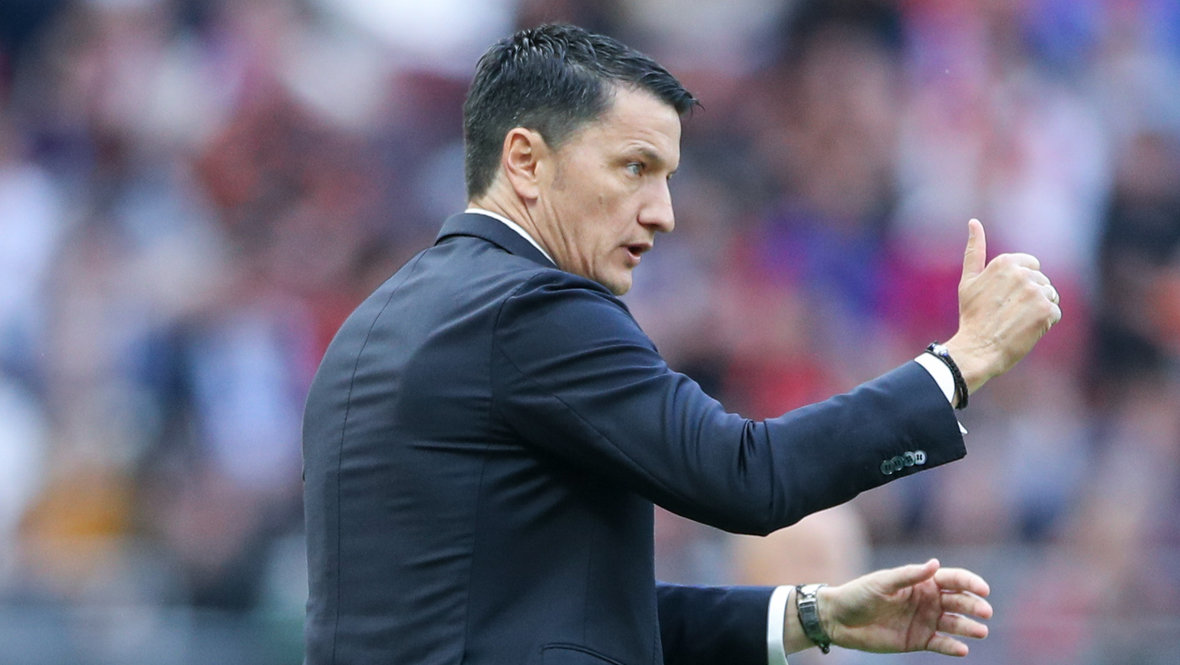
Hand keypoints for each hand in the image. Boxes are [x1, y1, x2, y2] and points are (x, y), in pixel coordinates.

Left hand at [821, 559, 991, 656]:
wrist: (839, 620)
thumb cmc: (859, 594)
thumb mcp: (883, 583)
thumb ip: (909, 575)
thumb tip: (936, 563)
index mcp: (922, 582)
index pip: (953, 579)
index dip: (970, 583)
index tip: (983, 590)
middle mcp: (928, 601)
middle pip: (959, 601)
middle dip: (974, 605)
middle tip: (985, 612)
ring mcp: (925, 621)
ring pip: (954, 624)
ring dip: (969, 627)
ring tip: (979, 632)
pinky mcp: (919, 640)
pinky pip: (941, 644)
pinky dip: (952, 647)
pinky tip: (962, 649)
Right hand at [945, 219, 1060, 394]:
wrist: (977, 348)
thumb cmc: (971, 316)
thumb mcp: (968, 280)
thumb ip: (974, 250)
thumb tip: (973, 222)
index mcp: (1005, 262)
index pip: (1032, 265)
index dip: (1021, 283)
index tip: (1006, 299)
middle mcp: (1022, 274)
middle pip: (1042, 281)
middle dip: (1031, 296)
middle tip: (1008, 313)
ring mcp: (1036, 292)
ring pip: (1050, 296)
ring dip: (1038, 309)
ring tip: (1017, 321)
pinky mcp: (1046, 310)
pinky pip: (1055, 312)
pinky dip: (1044, 323)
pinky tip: (1026, 329)